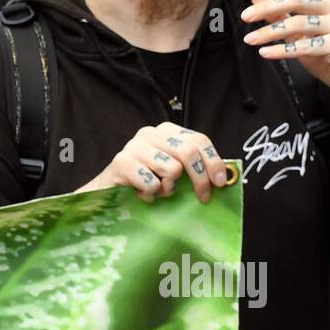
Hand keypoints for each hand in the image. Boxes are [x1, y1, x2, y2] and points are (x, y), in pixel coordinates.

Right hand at [79, 122, 230, 203]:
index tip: (219, 182)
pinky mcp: (121, 162)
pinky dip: (151, 195)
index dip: (213, 161)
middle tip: (202, 198)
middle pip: (188, 152)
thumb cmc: (145, 181)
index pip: (198, 139)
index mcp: (167, 131)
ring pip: (172, 168)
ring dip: (169, 188)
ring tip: (159, 190)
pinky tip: (143, 194)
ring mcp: (134, 146)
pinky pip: (151, 183)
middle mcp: (150, 133)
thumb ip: (193, 167)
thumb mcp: (172, 170)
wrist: (107, 191)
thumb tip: (223, 177)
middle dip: (199, 179)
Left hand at [241, 0, 329, 116]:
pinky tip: (265, 52)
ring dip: (269, 32)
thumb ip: (280, 13)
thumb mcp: (299, 31)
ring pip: (297, 23)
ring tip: (250, 39)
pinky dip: (281, 50)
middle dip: (267, 8)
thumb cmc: (325, 52)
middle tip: (245, 16)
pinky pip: (304, 45)